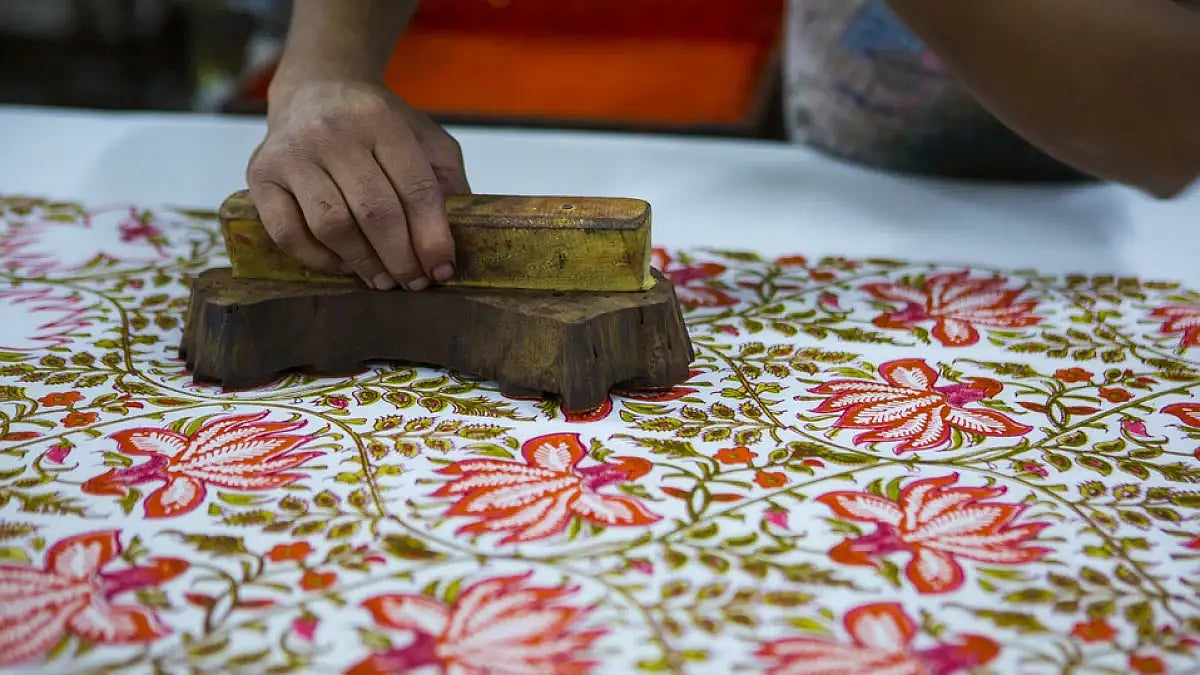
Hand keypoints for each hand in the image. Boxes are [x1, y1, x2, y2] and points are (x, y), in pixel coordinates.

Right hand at [246, 79, 469, 289]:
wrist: (315, 90)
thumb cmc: (376, 124)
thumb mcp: (423, 137)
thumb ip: (445, 179)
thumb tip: (456, 240)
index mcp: (381, 119)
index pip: (415, 188)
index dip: (433, 237)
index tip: (443, 269)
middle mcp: (332, 132)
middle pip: (374, 212)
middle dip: (401, 258)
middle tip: (414, 283)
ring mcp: (292, 152)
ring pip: (331, 226)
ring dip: (364, 264)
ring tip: (384, 280)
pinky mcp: (260, 174)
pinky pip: (288, 233)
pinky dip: (319, 260)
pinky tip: (344, 266)